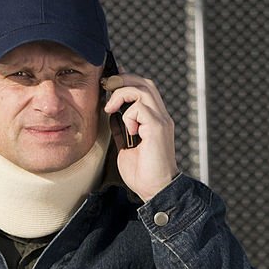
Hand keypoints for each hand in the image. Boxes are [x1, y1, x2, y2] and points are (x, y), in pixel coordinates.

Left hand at [101, 73, 178, 201]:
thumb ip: (121, 129)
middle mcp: (160, 117)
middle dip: (123, 80)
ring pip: (144, 89)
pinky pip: (141, 108)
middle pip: (145, 83)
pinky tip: (130, 131)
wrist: (155, 189)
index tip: (108, 81)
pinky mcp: (158, 128)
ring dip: (123, 95)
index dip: (126, 81)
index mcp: (153, 120)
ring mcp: (161, 121)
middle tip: (106, 87)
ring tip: (112, 109)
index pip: (143, 89)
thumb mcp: (125, 146)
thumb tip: (111, 115)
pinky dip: (129, 116)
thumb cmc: (142, 172)